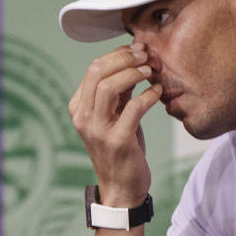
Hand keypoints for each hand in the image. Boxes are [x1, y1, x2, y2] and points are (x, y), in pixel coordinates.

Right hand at [68, 41, 161, 203]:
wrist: (122, 187)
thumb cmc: (121, 146)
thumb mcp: (115, 114)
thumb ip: (120, 90)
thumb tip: (134, 59)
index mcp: (78, 107)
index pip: (94, 68)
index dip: (118, 53)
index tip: (139, 49)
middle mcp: (83, 117)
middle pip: (98, 72)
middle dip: (125, 58)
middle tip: (146, 55)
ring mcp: (97, 130)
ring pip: (109, 87)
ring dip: (134, 73)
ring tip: (151, 71)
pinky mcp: (117, 141)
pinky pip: (133, 109)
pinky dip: (148, 95)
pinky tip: (157, 92)